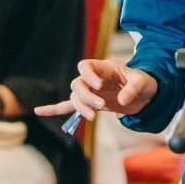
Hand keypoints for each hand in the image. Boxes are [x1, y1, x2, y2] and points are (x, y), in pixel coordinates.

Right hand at [39, 59, 157, 122]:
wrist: (146, 96)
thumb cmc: (145, 84)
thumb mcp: (143, 83)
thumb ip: (133, 90)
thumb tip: (121, 100)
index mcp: (104, 68)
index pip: (85, 66)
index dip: (88, 75)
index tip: (98, 86)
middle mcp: (94, 79)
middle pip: (77, 84)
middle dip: (86, 97)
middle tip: (101, 107)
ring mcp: (90, 92)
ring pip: (75, 98)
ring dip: (81, 107)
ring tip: (93, 117)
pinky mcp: (90, 105)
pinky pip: (68, 106)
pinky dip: (54, 109)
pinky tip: (38, 111)